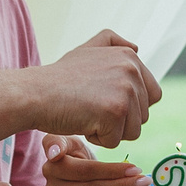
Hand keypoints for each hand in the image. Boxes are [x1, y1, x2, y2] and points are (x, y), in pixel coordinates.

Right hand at [29, 30, 159, 148]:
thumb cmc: (58, 78)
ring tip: (86, 113)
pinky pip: (115, 141)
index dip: (128, 106)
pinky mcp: (116, 111)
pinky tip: (81, 121)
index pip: (151, 96)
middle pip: (143, 116)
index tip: (102, 100)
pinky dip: (97, 139)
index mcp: (130, 56)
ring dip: (110, 131)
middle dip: (119, 121)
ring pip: (133, 131)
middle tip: (90, 106)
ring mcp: (125, 90)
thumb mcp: (87, 50)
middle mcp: (132, 69)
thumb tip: (137, 48)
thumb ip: (113, 43)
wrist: (34, 93)